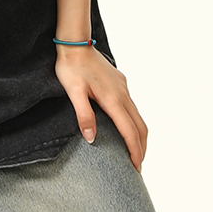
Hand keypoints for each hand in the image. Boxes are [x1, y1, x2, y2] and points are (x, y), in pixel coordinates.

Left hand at [53, 46, 148, 169]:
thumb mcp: (73, 93)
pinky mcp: (120, 83)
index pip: (129, 131)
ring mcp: (123, 88)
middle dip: (141, 147)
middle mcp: (122, 95)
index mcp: (113, 100)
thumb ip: (84, 115)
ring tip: (134, 151)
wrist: (75, 43)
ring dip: (139, 135)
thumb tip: (92, 138)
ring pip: (138, 116)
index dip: (135, 151)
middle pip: (140, 126)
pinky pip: (132, 106)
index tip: (136, 168)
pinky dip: (133, 122)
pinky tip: (125, 127)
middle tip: (137, 166)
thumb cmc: (71, 68)